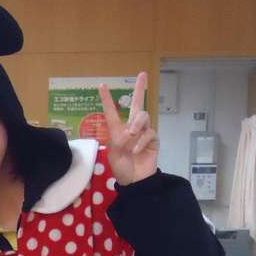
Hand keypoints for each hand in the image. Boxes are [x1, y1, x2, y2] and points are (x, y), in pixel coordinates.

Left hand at [99, 71, 157, 186]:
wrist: (135, 181)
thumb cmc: (122, 168)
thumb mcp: (114, 154)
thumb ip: (119, 140)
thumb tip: (130, 131)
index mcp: (117, 130)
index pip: (112, 111)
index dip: (107, 99)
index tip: (101, 85)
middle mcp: (132, 127)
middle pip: (137, 104)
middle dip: (140, 88)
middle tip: (142, 74)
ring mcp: (144, 132)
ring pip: (143, 116)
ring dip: (136, 125)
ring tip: (130, 136)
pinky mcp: (153, 139)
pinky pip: (149, 133)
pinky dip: (141, 141)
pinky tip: (136, 151)